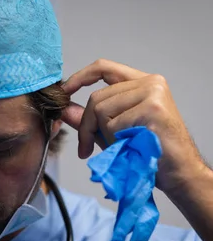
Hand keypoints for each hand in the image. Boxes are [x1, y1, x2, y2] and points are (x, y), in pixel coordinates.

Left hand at [61, 58, 206, 195]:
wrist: (177, 173)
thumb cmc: (146, 152)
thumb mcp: (110, 132)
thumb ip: (88, 118)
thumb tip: (63, 109)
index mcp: (142, 82)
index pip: (103, 67)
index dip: (79, 77)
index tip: (64, 91)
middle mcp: (150, 83)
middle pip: (96, 97)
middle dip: (85, 125)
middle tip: (85, 147)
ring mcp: (153, 94)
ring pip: (101, 109)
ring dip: (101, 135)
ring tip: (118, 147)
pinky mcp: (153, 109)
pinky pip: (113, 124)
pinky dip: (114, 140)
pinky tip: (130, 147)